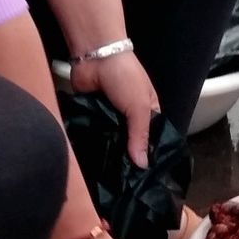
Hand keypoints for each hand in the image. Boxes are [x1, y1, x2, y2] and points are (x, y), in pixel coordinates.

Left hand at [69, 48, 158, 168]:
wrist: (95, 56)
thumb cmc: (125, 76)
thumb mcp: (139, 107)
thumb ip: (139, 136)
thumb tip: (142, 165)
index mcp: (147, 112)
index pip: (149, 140)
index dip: (145, 156)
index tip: (141, 178)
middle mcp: (128, 116)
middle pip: (127, 143)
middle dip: (123, 158)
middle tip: (120, 183)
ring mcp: (108, 117)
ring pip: (108, 141)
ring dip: (106, 152)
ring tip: (103, 175)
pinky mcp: (91, 116)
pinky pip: (92, 134)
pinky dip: (91, 142)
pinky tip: (89, 159)